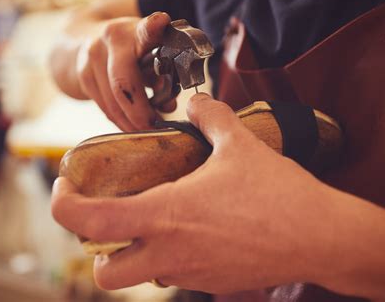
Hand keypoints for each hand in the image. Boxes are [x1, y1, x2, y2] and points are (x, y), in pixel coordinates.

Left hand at [52, 94, 384, 299]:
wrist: (320, 237)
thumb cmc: (278, 192)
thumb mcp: (240, 143)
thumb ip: (210, 117)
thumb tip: (195, 101)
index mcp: (165, 215)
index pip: (90, 223)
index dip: (64, 207)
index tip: (65, 187)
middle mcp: (170, 252)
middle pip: (105, 273)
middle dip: (98, 249)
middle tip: (111, 217)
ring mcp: (191, 273)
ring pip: (143, 275)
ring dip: (137, 251)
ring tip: (156, 218)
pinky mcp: (213, 284)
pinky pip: (177, 274)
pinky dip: (171, 255)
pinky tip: (195, 230)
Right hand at [75, 12, 174, 130]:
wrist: (84, 36)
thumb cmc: (129, 47)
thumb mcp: (148, 50)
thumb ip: (161, 74)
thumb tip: (168, 105)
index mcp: (135, 30)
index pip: (145, 30)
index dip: (153, 27)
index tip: (160, 22)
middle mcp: (111, 39)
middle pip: (123, 82)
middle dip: (140, 112)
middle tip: (155, 127)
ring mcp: (92, 56)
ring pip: (112, 102)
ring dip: (132, 122)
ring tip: (147, 130)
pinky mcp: (83, 76)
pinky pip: (105, 108)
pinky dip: (120, 121)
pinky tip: (131, 126)